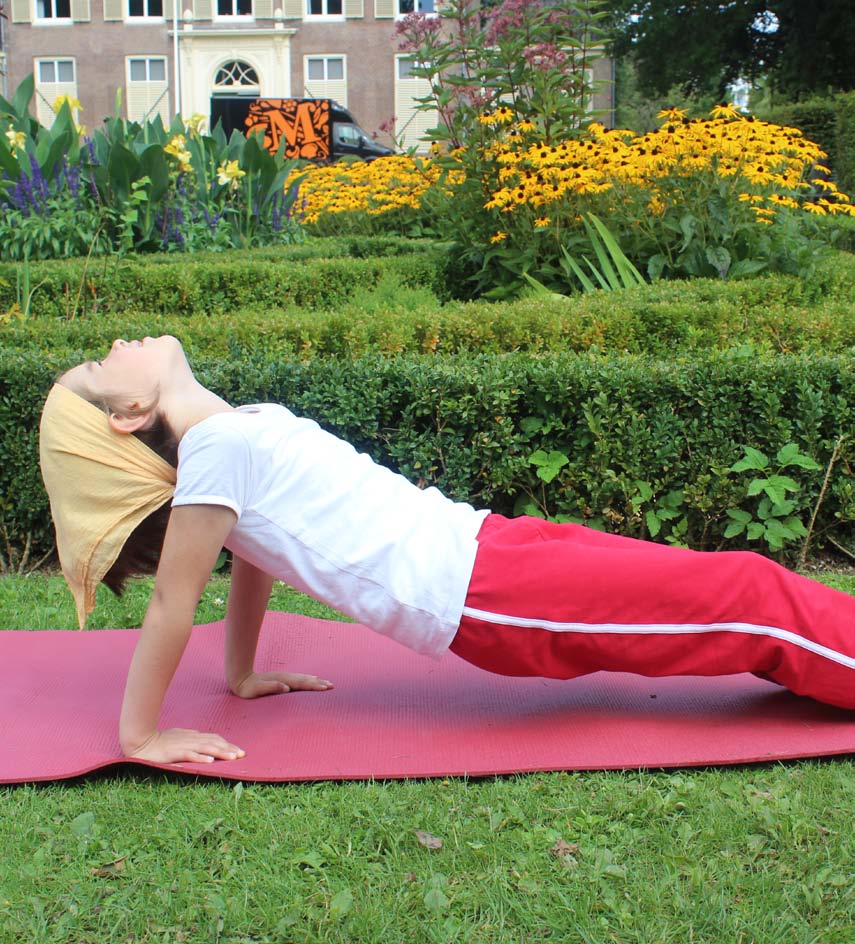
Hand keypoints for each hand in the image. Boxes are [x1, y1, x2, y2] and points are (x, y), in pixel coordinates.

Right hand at [125, 728, 245, 764]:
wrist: (141, 741)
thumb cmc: (160, 740)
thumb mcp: (179, 737)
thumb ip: (192, 739)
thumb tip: (204, 742)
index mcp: (193, 736)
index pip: (214, 738)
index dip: (227, 744)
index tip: (238, 751)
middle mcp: (191, 739)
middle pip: (214, 742)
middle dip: (229, 748)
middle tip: (242, 755)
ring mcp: (183, 745)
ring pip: (206, 748)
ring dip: (220, 753)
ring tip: (233, 758)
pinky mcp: (175, 752)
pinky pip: (190, 755)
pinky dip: (200, 758)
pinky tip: (210, 762)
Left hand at [230, 671, 333, 698]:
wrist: (240, 678)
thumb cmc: (248, 688)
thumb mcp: (257, 689)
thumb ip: (271, 687)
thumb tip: (286, 687)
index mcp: (282, 680)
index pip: (301, 683)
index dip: (314, 685)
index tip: (325, 687)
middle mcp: (285, 677)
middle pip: (306, 680)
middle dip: (319, 683)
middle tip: (332, 686)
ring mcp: (284, 678)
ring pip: (304, 679)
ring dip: (316, 681)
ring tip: (327, 683)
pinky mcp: (282, 680)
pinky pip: (299, 680)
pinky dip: (308, 680)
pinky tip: (312, 681)